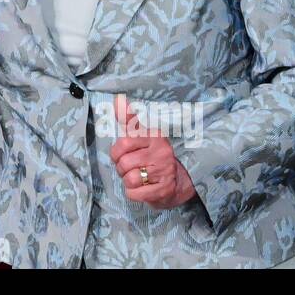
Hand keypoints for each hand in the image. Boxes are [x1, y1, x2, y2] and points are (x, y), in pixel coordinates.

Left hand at [109, 93, 196, 208]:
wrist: (177, 182)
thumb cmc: (152, 156)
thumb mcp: (141, 135)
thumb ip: (129, 119)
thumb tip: (117, 100)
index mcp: (155, 136)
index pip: (123, 144)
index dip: (116, 153)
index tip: (122, 155)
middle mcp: (162, 152)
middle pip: (124, 164)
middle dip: (122, 169)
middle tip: (132, 168)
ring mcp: (164, 171)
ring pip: (129, 180)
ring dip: (128, 182)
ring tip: (138, 178)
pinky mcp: (164, 190)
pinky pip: (135, 194)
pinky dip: (133, 194)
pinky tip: (142, 188)